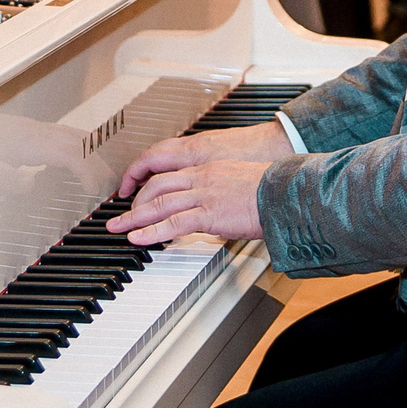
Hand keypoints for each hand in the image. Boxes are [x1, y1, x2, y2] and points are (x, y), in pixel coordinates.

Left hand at [109, 122, 291, 245]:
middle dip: (134, 202)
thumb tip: (218, 208)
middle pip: (157, 186)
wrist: (286, 192)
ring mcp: (204, 194)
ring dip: (135, 218)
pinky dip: (153, 231)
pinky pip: (174, 223)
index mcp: (209, 169)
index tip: (138, 199)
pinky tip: (139, 238)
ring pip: (160, 203)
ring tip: (119, 229)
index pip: (170, 175)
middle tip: (120, 216)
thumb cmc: (272, 190)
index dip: (149, 188)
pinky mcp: (210, 213)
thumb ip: (223, 192)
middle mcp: (202, 178)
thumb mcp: (241, 183)